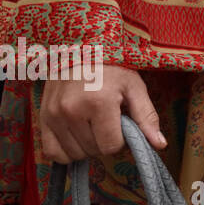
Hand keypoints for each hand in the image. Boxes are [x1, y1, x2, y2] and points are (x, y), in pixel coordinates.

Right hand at [39, 65, 165, 162]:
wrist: (80, 50)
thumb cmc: (112, 68)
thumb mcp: (134, 87)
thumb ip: (146, 117)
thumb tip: (160, 145)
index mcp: (98, 102)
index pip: (111, 146)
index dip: (120, 139)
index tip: (121, 122)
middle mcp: (72, 111)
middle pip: (93, 151)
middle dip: (104, 141)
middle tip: (107, 121)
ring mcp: (54, 115)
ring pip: (74, 154)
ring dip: (86, 147)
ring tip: (92, 124)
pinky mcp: (42, 118)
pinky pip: (53, 152)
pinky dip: (66, 151)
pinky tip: (77, 136)